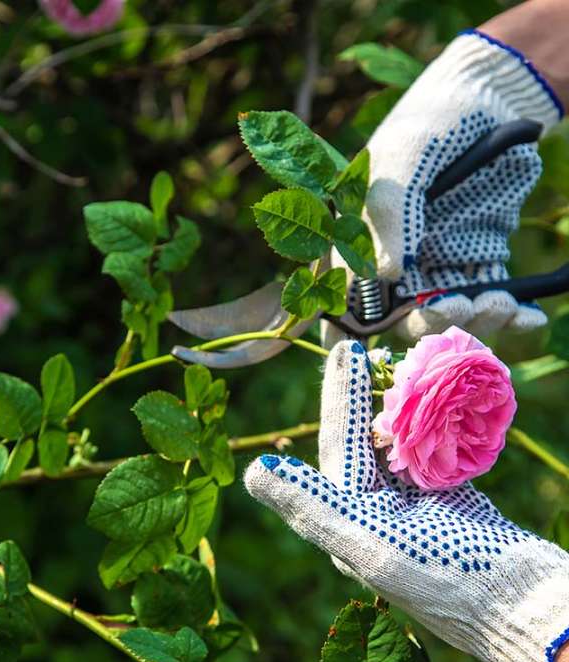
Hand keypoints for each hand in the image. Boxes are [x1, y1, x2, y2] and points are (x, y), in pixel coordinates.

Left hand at [243, 340, 568, 661]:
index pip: (338, 448)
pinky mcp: (446, 502)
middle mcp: (372, 515)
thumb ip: (313, 507)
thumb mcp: (374, 547)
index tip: (346, 353)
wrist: (530, 610)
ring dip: (392, 406)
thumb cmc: (452, 583)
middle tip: (357, 347)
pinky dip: (429, 424)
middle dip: (359, 395)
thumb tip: (255, 471)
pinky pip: (429, 453)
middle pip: (361, 441)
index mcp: (349, 523)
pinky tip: (429, 398)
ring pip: (393, 444)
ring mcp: (411, 507)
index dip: (340, 399)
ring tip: (393, 364)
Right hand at [349, 30, 562, 338]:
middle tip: (458, 308)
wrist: (493, 99)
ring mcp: (437, 267)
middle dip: (429, 326)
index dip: (349, 339)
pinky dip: (510, 320)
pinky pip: (489, 305)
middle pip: (400, 322)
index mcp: (358, 243)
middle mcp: (394, 264)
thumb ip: (390, 214)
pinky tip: (527, 316)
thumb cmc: (432, 122)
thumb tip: (387, 277)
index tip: (373, 354)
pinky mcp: (478, 265)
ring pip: (447, 320)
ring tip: (501, 303)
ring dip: (472, 325)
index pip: (343, 304)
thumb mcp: (405, 158)